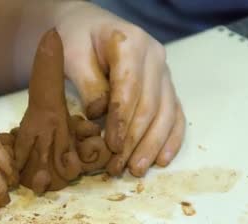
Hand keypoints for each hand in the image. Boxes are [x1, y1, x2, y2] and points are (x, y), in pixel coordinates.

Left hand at [55, 1, 185, 176]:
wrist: (88, 29)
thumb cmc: (76, 41)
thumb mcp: (71, 55)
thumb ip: (87, 83)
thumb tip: (99, 116)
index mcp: (130, 43)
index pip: (129, 87)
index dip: (122, 119)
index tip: (112, 146)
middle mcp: (155, 56)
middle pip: (150, 105)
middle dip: (135, 140)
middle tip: (119, 167)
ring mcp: (164, 72)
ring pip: (166, 114)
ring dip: (152, 145)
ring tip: (136, 170)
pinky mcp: (166, 87)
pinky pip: (176, 114)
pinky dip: (171, 139)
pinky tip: (161, 160)